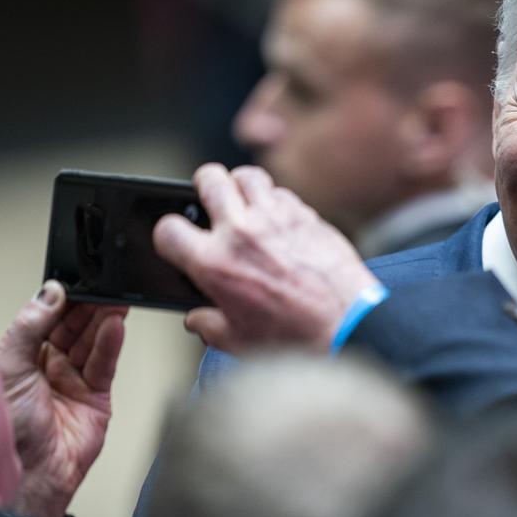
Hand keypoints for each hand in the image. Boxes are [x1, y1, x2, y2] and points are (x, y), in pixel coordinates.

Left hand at [0, 281, 125, 516]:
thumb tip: (49, 294)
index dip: (61, 302)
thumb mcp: (8, 367)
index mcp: (19, 357)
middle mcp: (46, 367)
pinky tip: (116, 327)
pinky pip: (105, 364)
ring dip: (104, 321)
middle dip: (88, 308)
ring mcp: (72, 381)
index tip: (75, 285)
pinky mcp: (96, 396)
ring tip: (116, 303)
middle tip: (104, 289)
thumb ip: (28, 328)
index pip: (46, 320)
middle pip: (73, 328)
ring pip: (92, 342)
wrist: (30, 473)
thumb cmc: (8, 429)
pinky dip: (112, 345)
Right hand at [153, 164, 379, 351]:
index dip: (169, 234)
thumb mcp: (238, 341)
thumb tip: (197, 319)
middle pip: (208, 179)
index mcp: (214, 263)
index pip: (168, 228)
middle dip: (204, 186)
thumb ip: (209, 325)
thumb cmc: (295, 337)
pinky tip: (279, 220)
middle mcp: (241, 232)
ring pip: (247, 175)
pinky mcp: (306, 215)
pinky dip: (276, 201)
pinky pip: (282, 192)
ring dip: (241, 185)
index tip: (180, 240)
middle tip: (210, 201)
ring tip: (245, 202)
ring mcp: (275, 218)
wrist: (349, 325)